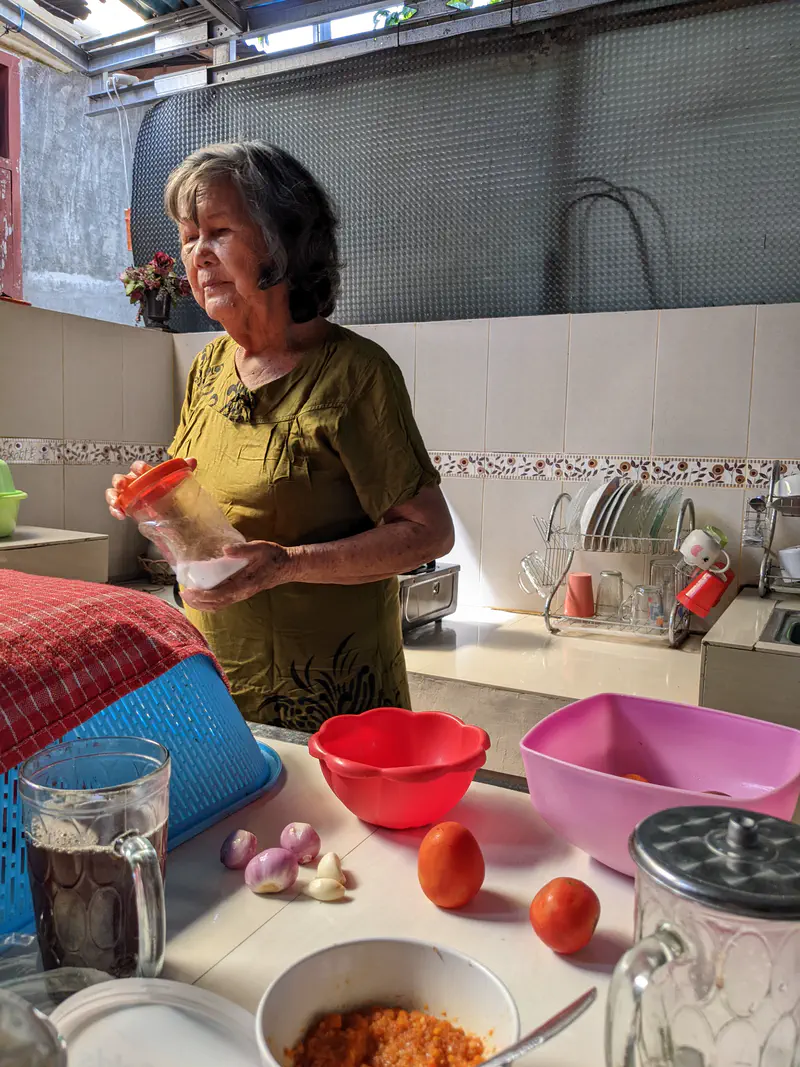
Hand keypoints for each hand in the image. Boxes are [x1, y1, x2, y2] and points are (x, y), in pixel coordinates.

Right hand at [105, 458, 196, 518]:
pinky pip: (115, 508)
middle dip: (119, 480)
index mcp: (143, 474)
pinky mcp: (125, 507)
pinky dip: (115, 511)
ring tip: (117, 503)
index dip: (139, 467)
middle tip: (121, 484)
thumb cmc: (167, 490)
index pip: (138, 467)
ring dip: (112, 497)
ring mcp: (127, 495)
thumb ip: (183, 469)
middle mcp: (132, 482)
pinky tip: (121, 515)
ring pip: (113, 492)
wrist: (168, 509)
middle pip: (121, 478)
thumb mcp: (176, 480)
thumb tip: (192, 460)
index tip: (142, 470)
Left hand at [180, 540, 294, 610]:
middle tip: (182, 593)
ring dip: (201, 604)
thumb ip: (243, 549)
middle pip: (215, 604)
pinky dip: (208, 601)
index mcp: (244, 584)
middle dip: (197, 602)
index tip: (188, 590)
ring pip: (218, 605)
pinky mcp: (240, 593)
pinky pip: (221, 602)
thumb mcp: (260, 547)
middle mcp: (241, 593)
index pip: (219, 595)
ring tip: (188, 596)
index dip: (201, 595)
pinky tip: (201, 594)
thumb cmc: (273, 556)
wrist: (286, 566)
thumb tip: (225, 549)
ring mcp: (241, 595)